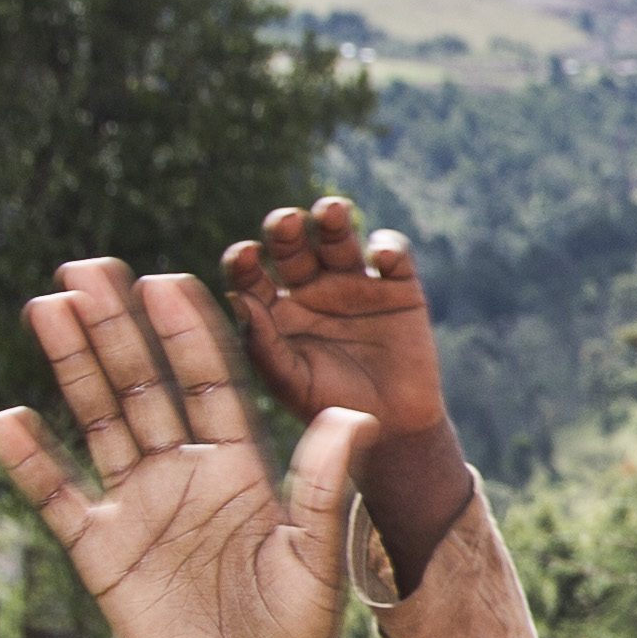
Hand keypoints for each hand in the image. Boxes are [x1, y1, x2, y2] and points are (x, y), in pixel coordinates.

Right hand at [0, 264, 362, 637]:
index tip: (165, 279)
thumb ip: (325, 488)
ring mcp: (138, 505)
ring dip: (73, 365)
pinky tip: (5, 418)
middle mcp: (183, 471)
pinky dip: (30, 460)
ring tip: (47, 307)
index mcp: (238, 464)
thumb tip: (355, 417)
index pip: (207, 380)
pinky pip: (57, 496)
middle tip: (87, 267)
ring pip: (98, 420)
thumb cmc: (296, 630)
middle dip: (117, 326)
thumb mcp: (318, 557)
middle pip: (143, 383)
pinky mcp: (100, 549)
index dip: (186, 331)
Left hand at [224, 198, 451, 440]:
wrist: (393, 428)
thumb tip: (237, 297)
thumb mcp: (290, 382)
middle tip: (287, 222)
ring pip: (338, 237)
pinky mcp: (398, 286)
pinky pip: (393, 254)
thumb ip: (263, 344)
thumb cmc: (331, 408)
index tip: (246, 254)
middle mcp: (310, 289)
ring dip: (332, 218)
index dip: (244, 260)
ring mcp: (354, 284)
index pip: (250, 274)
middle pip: (291, 245)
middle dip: (286, 228)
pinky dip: (388, 246)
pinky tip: (380, 257)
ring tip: (331, 210)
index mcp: (276, 310)